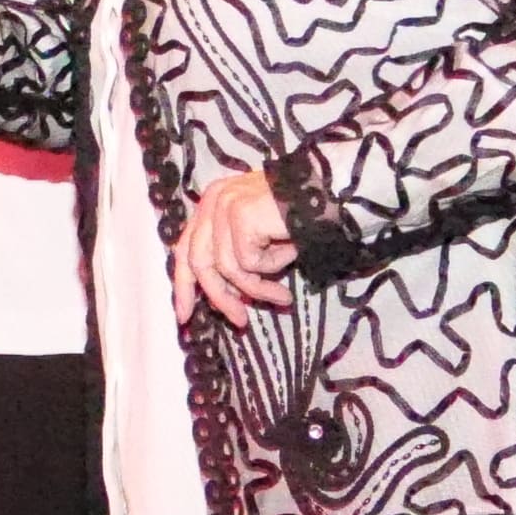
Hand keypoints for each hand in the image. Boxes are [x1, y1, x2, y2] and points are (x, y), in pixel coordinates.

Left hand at [171, 168, 297, 324]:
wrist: (332, 193)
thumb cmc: (301, 217)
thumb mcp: (259, 237)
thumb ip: (234, 256)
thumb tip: (222, 298)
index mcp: (212, 202)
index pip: (186, 249)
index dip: (184, 285)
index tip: (185, 316)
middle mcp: (214, 199)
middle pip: (200, 261)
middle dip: (219, 297)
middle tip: (241, 321)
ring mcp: (225, 204)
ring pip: (227, 267)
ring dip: (257, 288)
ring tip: (283, 297)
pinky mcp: (241, 214)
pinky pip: (249, 261)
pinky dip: (274, 265)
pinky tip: (292, 253)